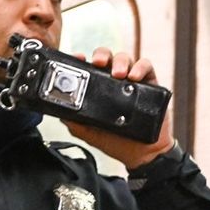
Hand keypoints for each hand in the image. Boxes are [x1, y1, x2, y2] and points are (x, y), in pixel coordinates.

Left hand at [68, 48, 175, 168]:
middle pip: (107, 57)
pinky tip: (135, 77)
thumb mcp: (89, 133)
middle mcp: (114, 82)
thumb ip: (74, 122)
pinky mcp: (150, 84)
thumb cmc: (116, 143)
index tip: (78, 58)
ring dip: (121, 61)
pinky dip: (140, 67)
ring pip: (126, 58)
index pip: (90, 67)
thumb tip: (59, 112)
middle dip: (102, 55)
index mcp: (99, 89)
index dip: (83, 59)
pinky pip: (146, 66)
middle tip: (99, 63)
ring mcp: (132, 82)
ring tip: (119, 74)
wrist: (141, 154)